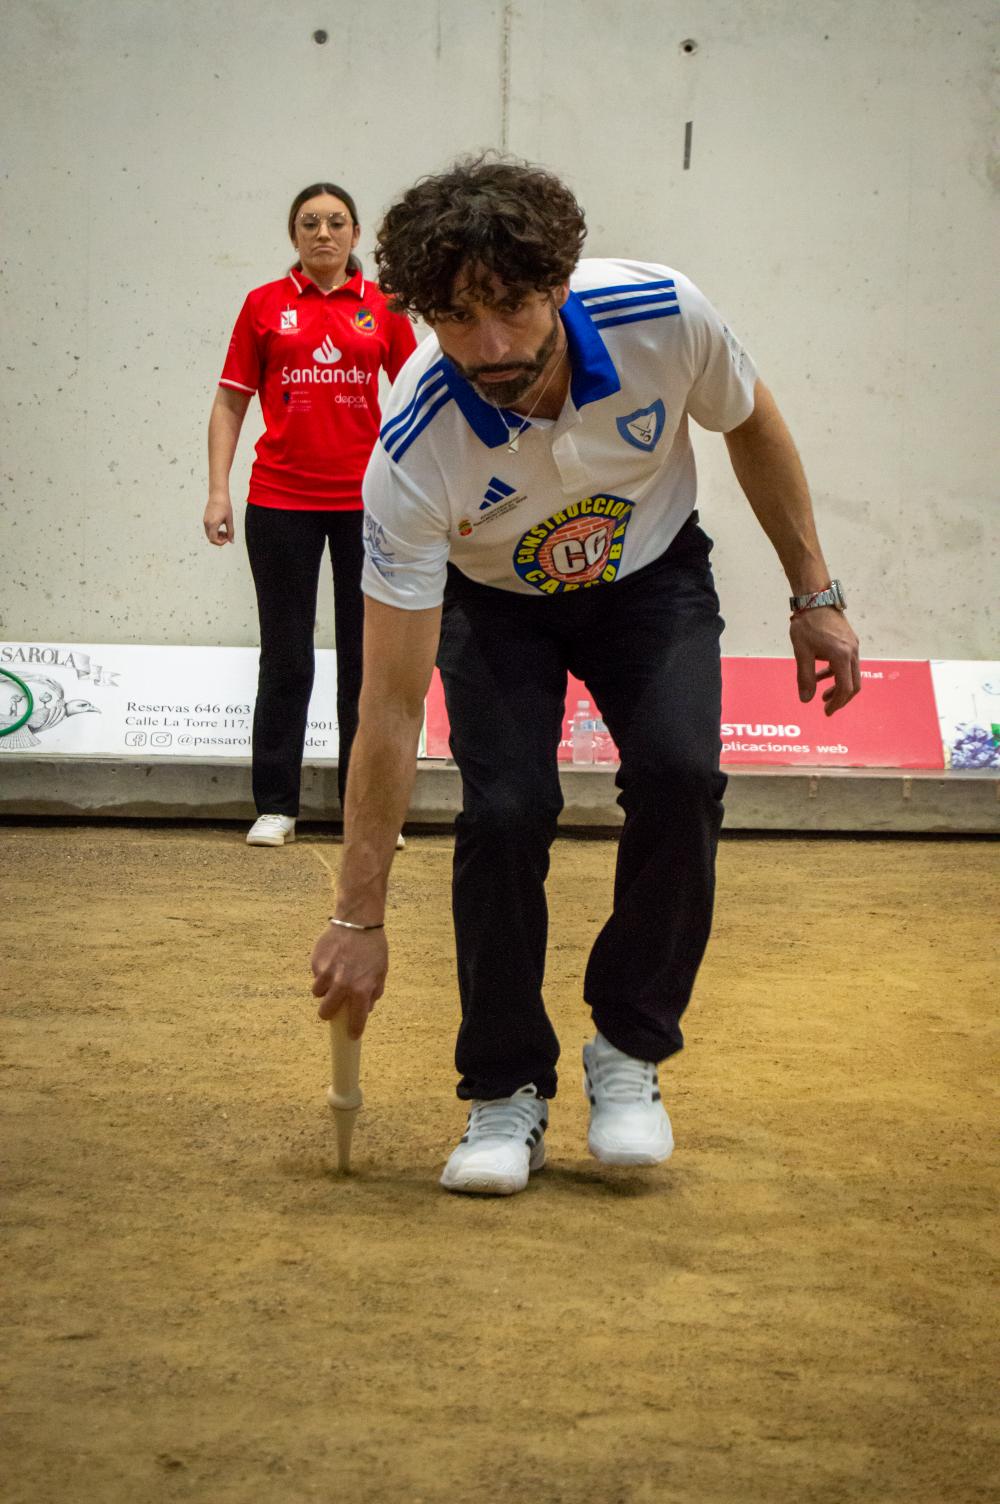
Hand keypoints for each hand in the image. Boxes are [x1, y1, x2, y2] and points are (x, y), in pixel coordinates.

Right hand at [203, 495, 234, 545]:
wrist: (218, 495)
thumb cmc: (225, 506)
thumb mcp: (229, 520)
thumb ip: (231, 532)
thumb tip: (232, 541)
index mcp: (213, 524)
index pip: (214, 540)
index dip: (221, 542)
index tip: (228, 538)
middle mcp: (207, 523)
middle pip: (211, 538)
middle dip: (219, 539)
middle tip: (227, 534)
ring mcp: (205, 521)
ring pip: (209, 534)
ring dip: (217, 535)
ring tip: (225, 530)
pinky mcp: (205, 519)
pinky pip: (209, 529)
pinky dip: (214, 531)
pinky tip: (221, 525)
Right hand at [310, 924, 387, 1038]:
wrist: (357, 921)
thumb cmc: (372, 946)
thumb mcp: (380, 971)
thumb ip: (373, 992)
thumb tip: (366, 1008)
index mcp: (360, 989)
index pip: (355, 1020)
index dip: (353, 1031)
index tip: (351, 1036)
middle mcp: (342, 985)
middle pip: (325, 1013)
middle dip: (328, 1013)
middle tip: (333, 1007)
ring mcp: (326, 974)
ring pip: (317, 994)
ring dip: (324, 990)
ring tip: (333, 977)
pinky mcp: (316, 963)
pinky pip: (316, 976)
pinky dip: (321, 973)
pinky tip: (331, 961)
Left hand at [790, 607, 860, 715]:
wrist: (816, 598)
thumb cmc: (807, 623)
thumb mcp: (802, 652)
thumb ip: (805, 677)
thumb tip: (806, 700)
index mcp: (842, 656)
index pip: (845, 688)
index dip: (837, 704)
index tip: (826, 712)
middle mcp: (852, 652)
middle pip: (854, 684)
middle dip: (841, 699)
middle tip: (827, 707)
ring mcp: (853, 646)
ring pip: (852, 674)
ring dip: (839, 686)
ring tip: (822, 694)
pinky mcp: (849, 641)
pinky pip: (848, 663)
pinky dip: (838, 673)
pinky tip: (822, 674)